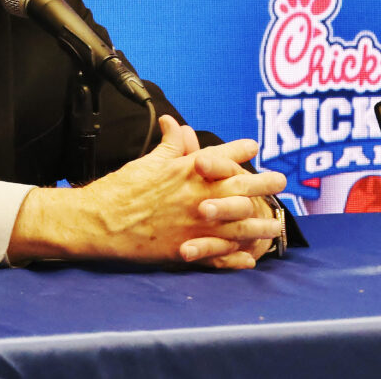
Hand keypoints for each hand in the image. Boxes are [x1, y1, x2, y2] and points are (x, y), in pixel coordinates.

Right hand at [9, 116, 284, 267]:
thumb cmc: (121, 189)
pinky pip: (221, 255)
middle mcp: (198, 196)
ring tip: (274, 224)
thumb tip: (176, 123)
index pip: (223, 156)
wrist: (101, 221)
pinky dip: (236, 258)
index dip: (241, 150)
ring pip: (239, 224)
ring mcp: (196, 225)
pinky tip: (248, 258)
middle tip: (279, 182)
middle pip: (242, 188)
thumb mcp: (148, 161)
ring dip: (260, 224)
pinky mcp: (188, 249)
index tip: (254, 147)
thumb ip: (169, 144)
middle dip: (264, 184)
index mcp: (187, 171)